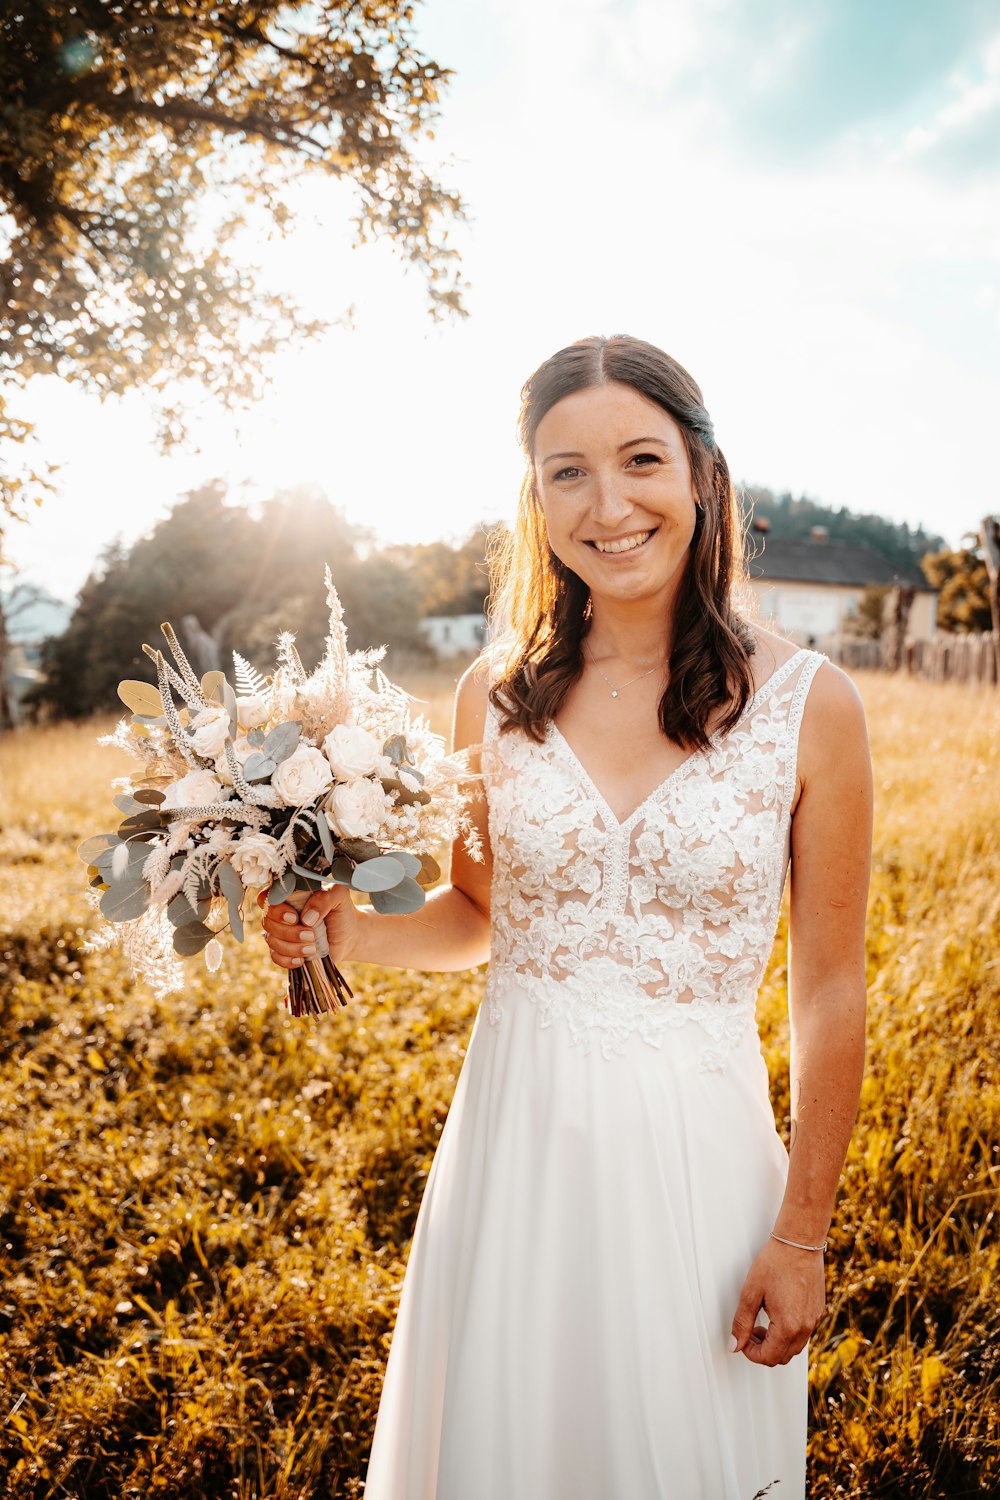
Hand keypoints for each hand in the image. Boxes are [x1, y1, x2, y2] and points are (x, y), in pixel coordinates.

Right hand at [256, 885, 361, 969]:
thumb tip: (307, 917)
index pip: (266, 898)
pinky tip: (302, 959)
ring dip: (292, 947)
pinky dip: (287, 960)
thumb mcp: (339, 897)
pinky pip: (275, 956)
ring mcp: (280, 932)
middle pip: (267, 922)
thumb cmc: (341, 912)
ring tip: (313, 948)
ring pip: (271, 940)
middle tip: (311, 935)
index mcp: (289, 895)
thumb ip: (325, 898)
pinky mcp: (284, 950)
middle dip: (289, 932)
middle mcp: (280, 913)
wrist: (349, 936)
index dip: (276, 910)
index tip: (295, 918)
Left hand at [730, 1238, 825, 1365]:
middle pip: (782, 1357)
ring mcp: (814, 1320)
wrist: (799, 1243)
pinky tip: (777, 1314)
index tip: (743, 1340)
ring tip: (763, 1322)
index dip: (751, 1353)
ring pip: (794, 1347)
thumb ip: (741, 1322)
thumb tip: (735, 1345)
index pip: (768, 1357)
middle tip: (751, 1331)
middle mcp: (805, 1327)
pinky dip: (788, 1333)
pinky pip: (803, 1333)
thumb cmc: (775, 1263)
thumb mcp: (750, 1293)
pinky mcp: (817, 1311)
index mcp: (788, 1326)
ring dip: (776, 1343)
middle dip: (763, 1350)